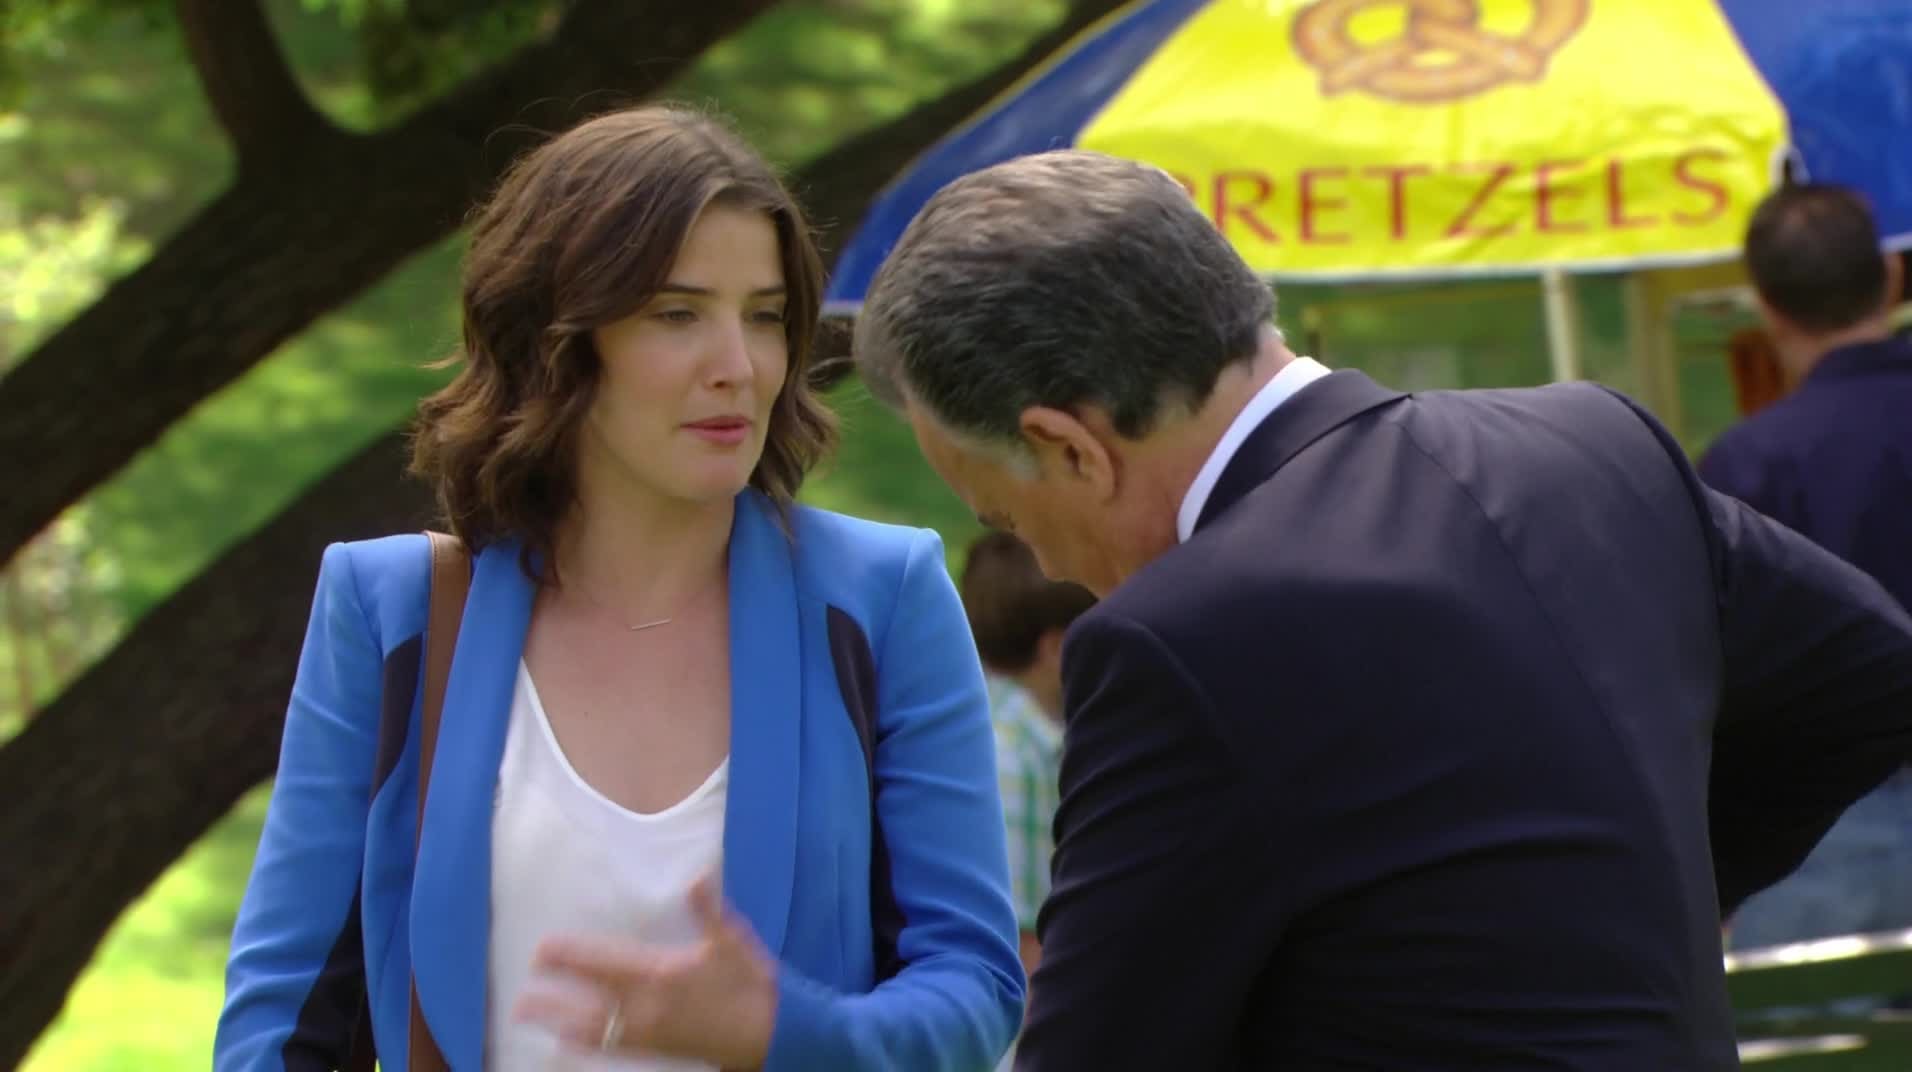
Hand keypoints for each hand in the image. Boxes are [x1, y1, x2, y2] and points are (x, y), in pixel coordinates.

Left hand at [513, 876, 777, 1068]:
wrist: (771, 1034)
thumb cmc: (750, 985)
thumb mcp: (733, 942)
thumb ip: (710, 910)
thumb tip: (698, 876)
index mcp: (661, 973)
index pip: (604, 963)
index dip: (571, 957)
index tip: (542, 950)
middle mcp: (647, 1006)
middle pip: (588, 1002)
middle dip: (553, 998)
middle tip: (520, 997)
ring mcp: (649, 1032)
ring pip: (593, 1030)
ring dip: (558, 1024)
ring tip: (529, 1019)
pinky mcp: (655, 1051)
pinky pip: (609, 1049)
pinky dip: (583, 1045)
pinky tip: (567, 1043)